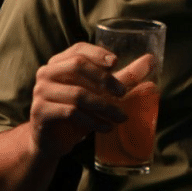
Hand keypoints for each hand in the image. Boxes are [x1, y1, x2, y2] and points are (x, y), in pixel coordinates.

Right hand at [29, 42, 129, 157]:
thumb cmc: (77, 112)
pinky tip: (107, 127)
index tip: (116, 62)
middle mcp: (47, 73)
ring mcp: (40, 92)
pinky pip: (70, 112)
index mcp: (60, 62)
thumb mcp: (101, 93)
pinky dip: (93, 121)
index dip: (97, 53)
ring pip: (78, 93)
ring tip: (122, 117)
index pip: (79, 49)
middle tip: (123, 94)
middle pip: (78, 66)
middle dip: (105, 79)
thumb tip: (151, 60)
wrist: (51, 141)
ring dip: (104, 106)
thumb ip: (124, 77)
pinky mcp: (40, 112)